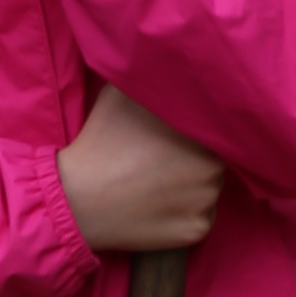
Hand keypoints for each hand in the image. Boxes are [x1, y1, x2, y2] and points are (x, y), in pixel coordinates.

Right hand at [59, 82, 223, 255]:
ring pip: (211, 186)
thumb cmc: (101, 141)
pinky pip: (203, 216)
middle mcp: (213, 167)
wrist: (78, 200)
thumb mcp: (122, 93)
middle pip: (218, 156)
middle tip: (168, 154)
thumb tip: (172, 65)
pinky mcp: (197, 231)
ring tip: (161, 179)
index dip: (200, 125)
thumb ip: (155, 78)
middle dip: (199, 153)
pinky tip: (161, 204)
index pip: (216, 124)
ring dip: (195, 182)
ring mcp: (207, 202)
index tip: (179, 129)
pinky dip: (188, 211)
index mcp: (200, 131)